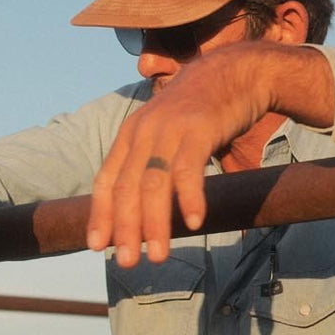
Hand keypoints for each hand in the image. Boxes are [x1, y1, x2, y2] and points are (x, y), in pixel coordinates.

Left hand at [87, 42, 330, 266]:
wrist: (236, 72)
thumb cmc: (202, 110)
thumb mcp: (167, 133)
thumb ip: (154, 164)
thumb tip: (146, 209)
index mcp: (131, 135)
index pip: (106, 180)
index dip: (100, 214)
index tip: (97, 246)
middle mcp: (144, 132)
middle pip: (127, 188)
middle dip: (125, 228)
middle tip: (128, 262)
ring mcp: (170, 129)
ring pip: (153, 184)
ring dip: (155, 224)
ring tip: (158, 254)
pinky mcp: (198, 128)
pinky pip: (188, 168)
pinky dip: (189, 197)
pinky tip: (195, 222)